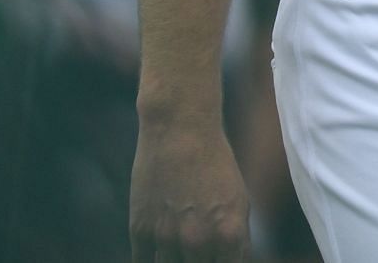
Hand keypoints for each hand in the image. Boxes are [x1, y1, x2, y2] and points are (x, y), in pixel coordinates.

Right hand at [130, 120, 250, 261]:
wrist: (179, 128)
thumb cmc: (215, 163)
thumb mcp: (238, 201)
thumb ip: (235, 240)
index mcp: (229, 233)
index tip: (218, 260)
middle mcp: (198, 240)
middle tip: (197, 253)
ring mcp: (166, 237)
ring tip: (180, 251)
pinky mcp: (139, 230)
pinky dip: (151, 261)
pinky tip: (160, 253)